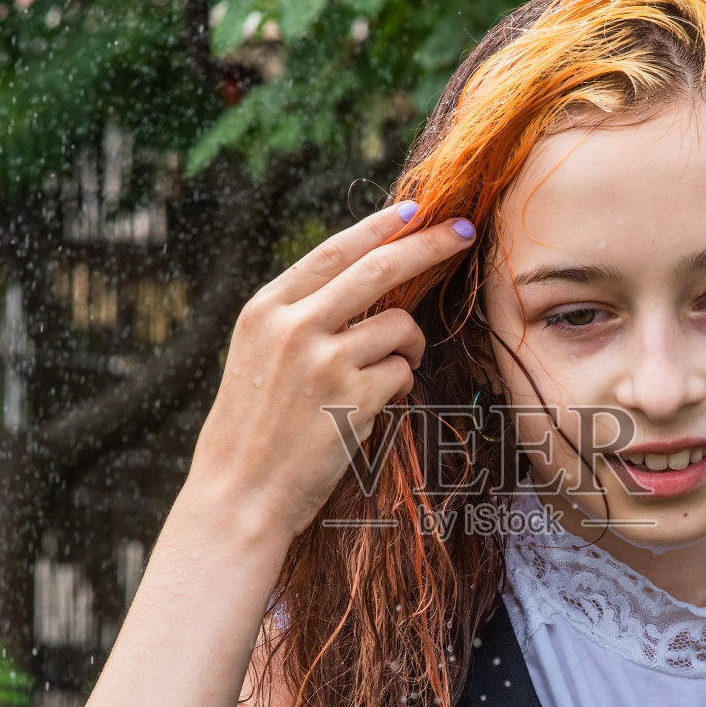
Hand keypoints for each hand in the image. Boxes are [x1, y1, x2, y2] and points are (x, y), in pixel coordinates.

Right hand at [186, 201, 476, 540]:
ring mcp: (325, 362)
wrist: (239, 495)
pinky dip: (400, 385)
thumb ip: (300, 316)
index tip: (417, 211)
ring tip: (389, 371)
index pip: (335, 251)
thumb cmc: (252, 429)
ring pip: (400, 327)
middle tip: (466, 232)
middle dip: (431, 246)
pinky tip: (374, 406)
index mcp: (265, 309)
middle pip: (381, 269)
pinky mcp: (354, 400)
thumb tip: (367, 280)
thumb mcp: (258, 355)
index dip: (380, 227)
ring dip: (409, 346)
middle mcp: (293, 327)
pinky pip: (403, 373)